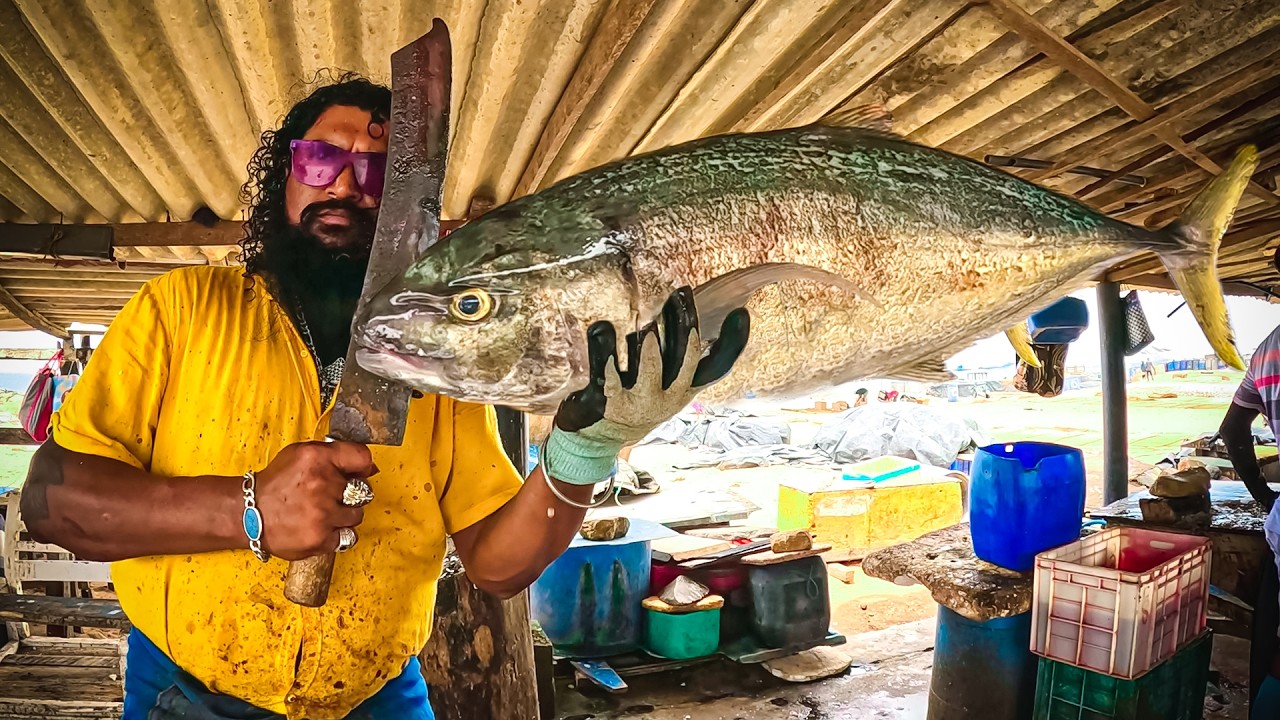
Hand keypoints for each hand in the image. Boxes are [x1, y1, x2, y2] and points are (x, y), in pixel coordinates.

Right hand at [252, 440, 376, 560]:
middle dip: (351, 493)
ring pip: (357, 515)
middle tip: (331, 496)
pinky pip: (348, 536)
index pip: (363, 458)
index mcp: (317, 458)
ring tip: (322, 512)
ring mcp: (322, 514)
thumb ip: (335, 454)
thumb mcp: (301, 454)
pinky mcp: (320, 539)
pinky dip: (337, 534)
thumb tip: (370, 468)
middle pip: (363, 489)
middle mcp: (321, 484)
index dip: (362, 467)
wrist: (247, 513)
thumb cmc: (276, 484)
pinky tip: (320, 527)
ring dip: (344, 515)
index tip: (356, 473)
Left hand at [543, 287, 749, 485]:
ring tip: (649, 326)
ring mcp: (639, 402)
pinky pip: (609, 376)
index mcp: (684, 390)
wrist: (602, 437)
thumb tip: (689, 316)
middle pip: (687, 362)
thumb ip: (676, 355)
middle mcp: (667, 398)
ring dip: (652, 348)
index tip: (741, 313)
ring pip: (652, 371)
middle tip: (682, 296)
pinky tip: (603, 330)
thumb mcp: (665, 384)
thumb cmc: (637, 400)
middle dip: (686, 327)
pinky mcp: (610, 402)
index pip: (717, 366)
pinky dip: (605, 353)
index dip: (732, 342)